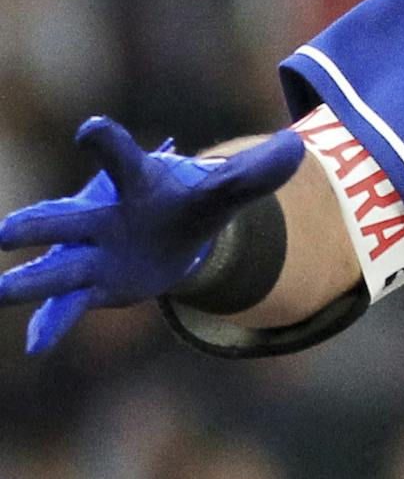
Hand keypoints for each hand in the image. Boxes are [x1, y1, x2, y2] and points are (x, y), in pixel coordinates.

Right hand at [0, 117, 304, 352]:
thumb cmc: (192, 199)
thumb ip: (257, 172)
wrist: (174, 229)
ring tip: (0, 290)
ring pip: (57, 267)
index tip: (91, 131)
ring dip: (29, 280)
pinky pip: (67, 306)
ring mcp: (92, 252)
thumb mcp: (227, 188)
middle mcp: (103, 215)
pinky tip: (34, 347)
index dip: (107, 141)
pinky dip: (51, 325)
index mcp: (134, 181)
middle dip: (38, 224)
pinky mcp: (94, 284)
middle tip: (6, 231)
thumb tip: (299, 147)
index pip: (119, 155)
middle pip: (67, 218)